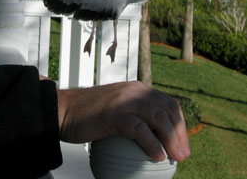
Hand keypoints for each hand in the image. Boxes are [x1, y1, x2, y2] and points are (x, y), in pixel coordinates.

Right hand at [56, 80, 189, 161]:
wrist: (63, 109)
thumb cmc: (86, 114)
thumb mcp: (115, 108)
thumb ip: (131, 114)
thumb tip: (150, 137)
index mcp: (137, 89)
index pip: (169, 103)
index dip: (180, 124)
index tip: (182, 144)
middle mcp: (134, 91)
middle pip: (168, 110)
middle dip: (180, 134)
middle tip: (183, 155)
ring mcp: (124, 100)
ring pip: (158, 118)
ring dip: (172, 140)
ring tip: (176, 157)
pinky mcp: (114, 113)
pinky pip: (139, 129)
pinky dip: (152, 144)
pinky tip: (158, 157)